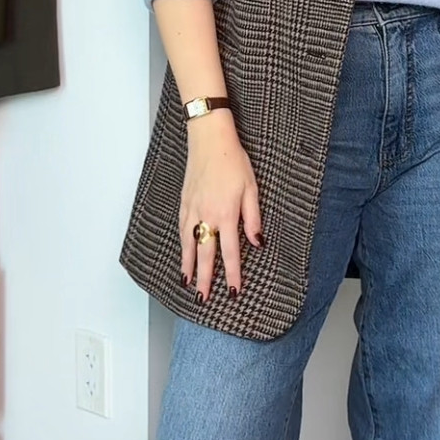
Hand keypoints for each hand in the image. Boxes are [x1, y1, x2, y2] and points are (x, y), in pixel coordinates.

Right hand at [180, 115, 261, 302]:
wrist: (209, 140)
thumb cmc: (233, 161)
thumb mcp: (251, 189)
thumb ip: (253, 218)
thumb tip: (257, 243)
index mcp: (226, 214)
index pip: (229, 252)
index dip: (232, 274)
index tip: (233, 291)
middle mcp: (207, 216)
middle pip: (205, 255)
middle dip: (205, 279)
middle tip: (204, 299)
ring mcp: (192, 210)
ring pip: (189, 245)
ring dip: (188, 266)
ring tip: (188, 284)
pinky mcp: (184, 203)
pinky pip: (182, 230)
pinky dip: (181, 246)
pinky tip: (182, 255)